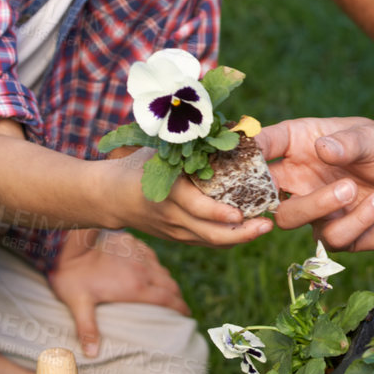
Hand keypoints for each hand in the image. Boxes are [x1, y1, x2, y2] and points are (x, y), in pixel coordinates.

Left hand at [48, 228, 189, 356]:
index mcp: (135, 287)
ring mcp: (139, 254)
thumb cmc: (72, 274)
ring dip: (168, 282)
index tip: (187, 315)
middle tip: (179, 307)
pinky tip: (151, 272)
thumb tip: (91, 354)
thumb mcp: (78, 304)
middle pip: (170, 285)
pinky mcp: (133, 243)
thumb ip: (87, 328)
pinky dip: (157, 267)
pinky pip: (152, 257)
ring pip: (163, 270)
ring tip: (167, 292)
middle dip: (177, 297)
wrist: (69, 241)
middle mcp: (143, 270)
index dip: (180, 307)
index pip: (168, 299)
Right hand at [102, 149, 274, 246]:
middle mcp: (172, 216)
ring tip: (265, 227)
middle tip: (266, 225)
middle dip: (241, 233)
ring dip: (239, 238)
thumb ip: (186, 151)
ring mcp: (174, 231)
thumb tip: (222, 132)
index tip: (240, 213)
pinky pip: (205, 241)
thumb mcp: (158, 155)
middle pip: (210, 233)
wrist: (107, 197)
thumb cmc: (136, 166)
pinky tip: (247, 230)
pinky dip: (227, 238)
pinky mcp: (177, 238)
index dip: (218, 213)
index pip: (196, 207)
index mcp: (166, 192)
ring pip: (211, 241)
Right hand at [254, 116, 373, 249]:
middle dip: (261, 193)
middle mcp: (304, 178)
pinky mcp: (342, 234)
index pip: (265, 146)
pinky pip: (332, 236)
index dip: (251, 151)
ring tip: (349, 189)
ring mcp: (320, 209)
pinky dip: (355, 220)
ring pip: (290, 217)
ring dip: (318, 205)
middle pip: (263, 191)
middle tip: (276, 188)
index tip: (249, 154)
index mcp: (302, 145)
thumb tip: (322, 149)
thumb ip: (349, 143)